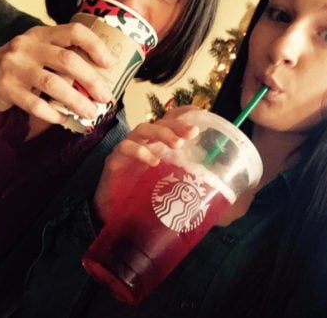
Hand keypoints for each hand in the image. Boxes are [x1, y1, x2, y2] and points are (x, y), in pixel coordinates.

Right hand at [0, 23, 113, 122]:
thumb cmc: (22, 66)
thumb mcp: (40, 52)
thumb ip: (64, 58)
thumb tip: (102, 79)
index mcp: (42, 34)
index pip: (74, 32)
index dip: (95, 46)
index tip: (109, 63)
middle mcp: (28, 46)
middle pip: (68, 60)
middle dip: (91, 80)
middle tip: (105, 97)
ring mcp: (15, 66)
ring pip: (54, 84)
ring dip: (77, 101)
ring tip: (91, 113)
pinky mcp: (6, 88)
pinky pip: (36, 104)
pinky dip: (54, 113)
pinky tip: (64, 118)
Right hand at [93, 106, 199, 223]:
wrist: (114, 213)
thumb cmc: (142, 194)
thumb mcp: (166, 182)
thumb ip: (183, 175)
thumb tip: (212, 179)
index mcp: (157, 142)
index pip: (170, 120)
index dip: (184, 113)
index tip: (203, 114)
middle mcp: (143, 141)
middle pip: (159, 122)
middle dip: (177, 124)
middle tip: (193, 132)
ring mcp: (128, 148)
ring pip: (143, 129)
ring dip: (161, 133)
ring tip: (178, 144)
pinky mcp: (115, 160)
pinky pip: (125, 148)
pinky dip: (140, 151)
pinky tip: (153, 161)